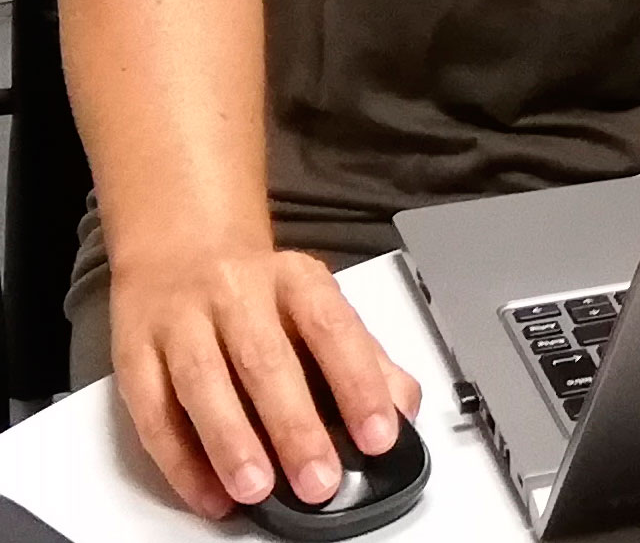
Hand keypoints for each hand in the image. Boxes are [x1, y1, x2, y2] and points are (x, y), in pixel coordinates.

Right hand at [107, 244, 421, 519]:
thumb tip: (403, 407)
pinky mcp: (134, 353)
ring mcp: (180, 321)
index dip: (358, 384)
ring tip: (257, 490)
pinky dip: (180, 461)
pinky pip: (153, 413)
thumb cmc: (259, 292)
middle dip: (294, 427)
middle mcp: (236, 293)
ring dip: (231, 443)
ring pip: (204, 384)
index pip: (333, 329)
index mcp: (295, 279)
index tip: (378, 435)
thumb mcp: (317, 307)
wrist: (180, 247)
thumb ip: (364, 356)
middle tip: (318, 480)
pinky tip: (208, 494)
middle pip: (266, 361)